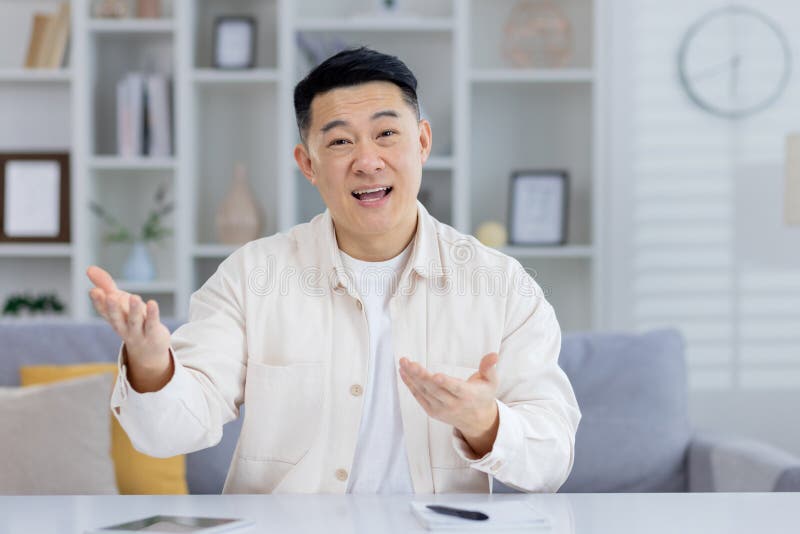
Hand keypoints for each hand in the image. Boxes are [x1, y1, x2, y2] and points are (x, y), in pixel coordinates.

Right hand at [86, 265, 172, 390]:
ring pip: (134, 321)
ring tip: (134, 297)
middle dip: (112, 308)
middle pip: (116, 318)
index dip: (98, 302)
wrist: (148, 350)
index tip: (94, 291)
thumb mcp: (119, 301)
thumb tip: (89, 268)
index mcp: (113, 318)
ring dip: (134, 310)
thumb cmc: (131, 319)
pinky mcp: (153, 333)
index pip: (103, 311)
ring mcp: (138, 332)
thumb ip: (105, 285)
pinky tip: (153, 303)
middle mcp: (123, 326)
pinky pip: (152, 323)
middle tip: (109, 296)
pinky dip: (152, 314)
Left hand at [399, 352, 499, 455]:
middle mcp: (453, 404)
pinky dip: (410, 385)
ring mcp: (441, 409)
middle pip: (435, 390)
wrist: (477, 421)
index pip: (456, 389)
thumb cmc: (483, 395)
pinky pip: (419, 397)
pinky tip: (403, 372)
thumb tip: (493, 355)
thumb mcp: (491, 382)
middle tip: (409, 363)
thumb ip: (489, 367)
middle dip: (421, 376)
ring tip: (403, 362)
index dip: (446, 383)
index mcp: (468, 396)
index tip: (436, 376)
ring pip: (424, 392)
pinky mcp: (432, 411)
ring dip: (412, 377)